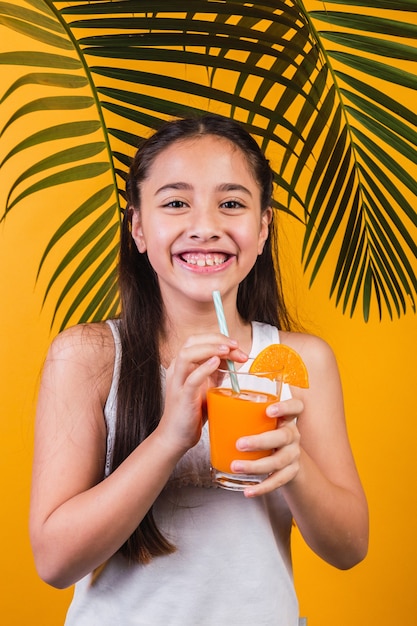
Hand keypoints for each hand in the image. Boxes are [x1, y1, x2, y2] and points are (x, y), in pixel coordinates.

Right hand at [157, 333, 247, 454]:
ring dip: (209, 349)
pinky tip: (216, 363)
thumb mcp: (207, 387)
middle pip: (192, 342)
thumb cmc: (192, 413)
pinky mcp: (182, 397)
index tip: (237, 346)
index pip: (198, 340)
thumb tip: (234, 358)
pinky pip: (191, 378)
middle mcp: (177, 370)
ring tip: (227, 350)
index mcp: (183, 365)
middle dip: (216, 340)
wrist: (176, 437)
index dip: (218, 339)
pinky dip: (204, 368)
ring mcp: (178, 382)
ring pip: (187, 354)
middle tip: (236, 346)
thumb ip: (216, 372)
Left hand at [230, 397, 303, 497]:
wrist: (285, 459)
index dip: (285, 407)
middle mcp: (293, 435)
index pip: (296, 407)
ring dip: (256, 465)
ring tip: (236, 467)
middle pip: (283, 436)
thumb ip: (245, 413)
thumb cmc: (265, 433)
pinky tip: (248, 491)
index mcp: (286, 418)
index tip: (269, 410)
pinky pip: (277, 481)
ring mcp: (293, 454)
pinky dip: (262, 487)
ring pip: (278, 461)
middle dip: (260, 441)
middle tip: (240, 444)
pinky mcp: (291, 472)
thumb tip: (212, 401)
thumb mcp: (262, 421)